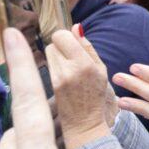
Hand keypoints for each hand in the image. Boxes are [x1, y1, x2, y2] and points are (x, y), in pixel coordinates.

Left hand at [46, 27, 116, 148]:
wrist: (84, 123)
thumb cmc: (95, 94)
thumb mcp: (100, 69)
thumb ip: (88, 47)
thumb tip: (75, 26)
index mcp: (84, 64)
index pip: (61, 35)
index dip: (65, 36)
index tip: (70, 43)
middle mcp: (69, 70)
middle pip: (52, 43)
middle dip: (60, 46)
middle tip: (71, 58)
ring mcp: (58, 79)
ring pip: (48, 53)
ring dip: (55, 56)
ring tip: (67, 68)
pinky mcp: (50, 85)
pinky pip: (48, 65)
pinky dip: (54, 66)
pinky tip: (63, 76)